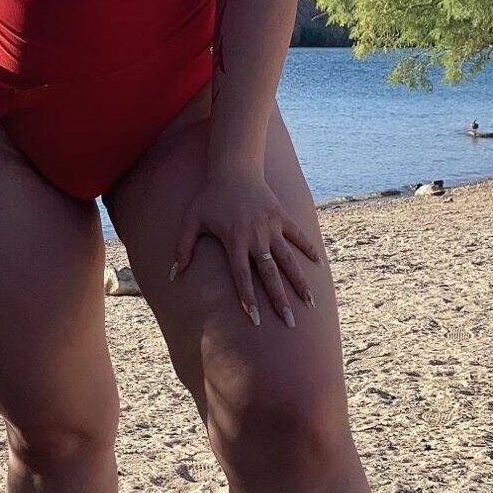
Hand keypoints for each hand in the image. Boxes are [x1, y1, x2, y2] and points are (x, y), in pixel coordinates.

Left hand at [170, 164, 321, 327]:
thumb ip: (182, 248)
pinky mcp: (282, 216)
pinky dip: (309, 249)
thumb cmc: (210, 197)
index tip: (255, 320)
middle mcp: (255, 236)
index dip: (247, 298)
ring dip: (300, 282)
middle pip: (269, 273)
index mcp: (234, 240)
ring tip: (309, 303)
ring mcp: (271, 227)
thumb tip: (173, 275)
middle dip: (279, 299)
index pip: (241, 276)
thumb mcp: (191, 220)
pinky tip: (320, 266)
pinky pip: (299, 236)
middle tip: (289, 323)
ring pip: (289, 259)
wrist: (234, 169)